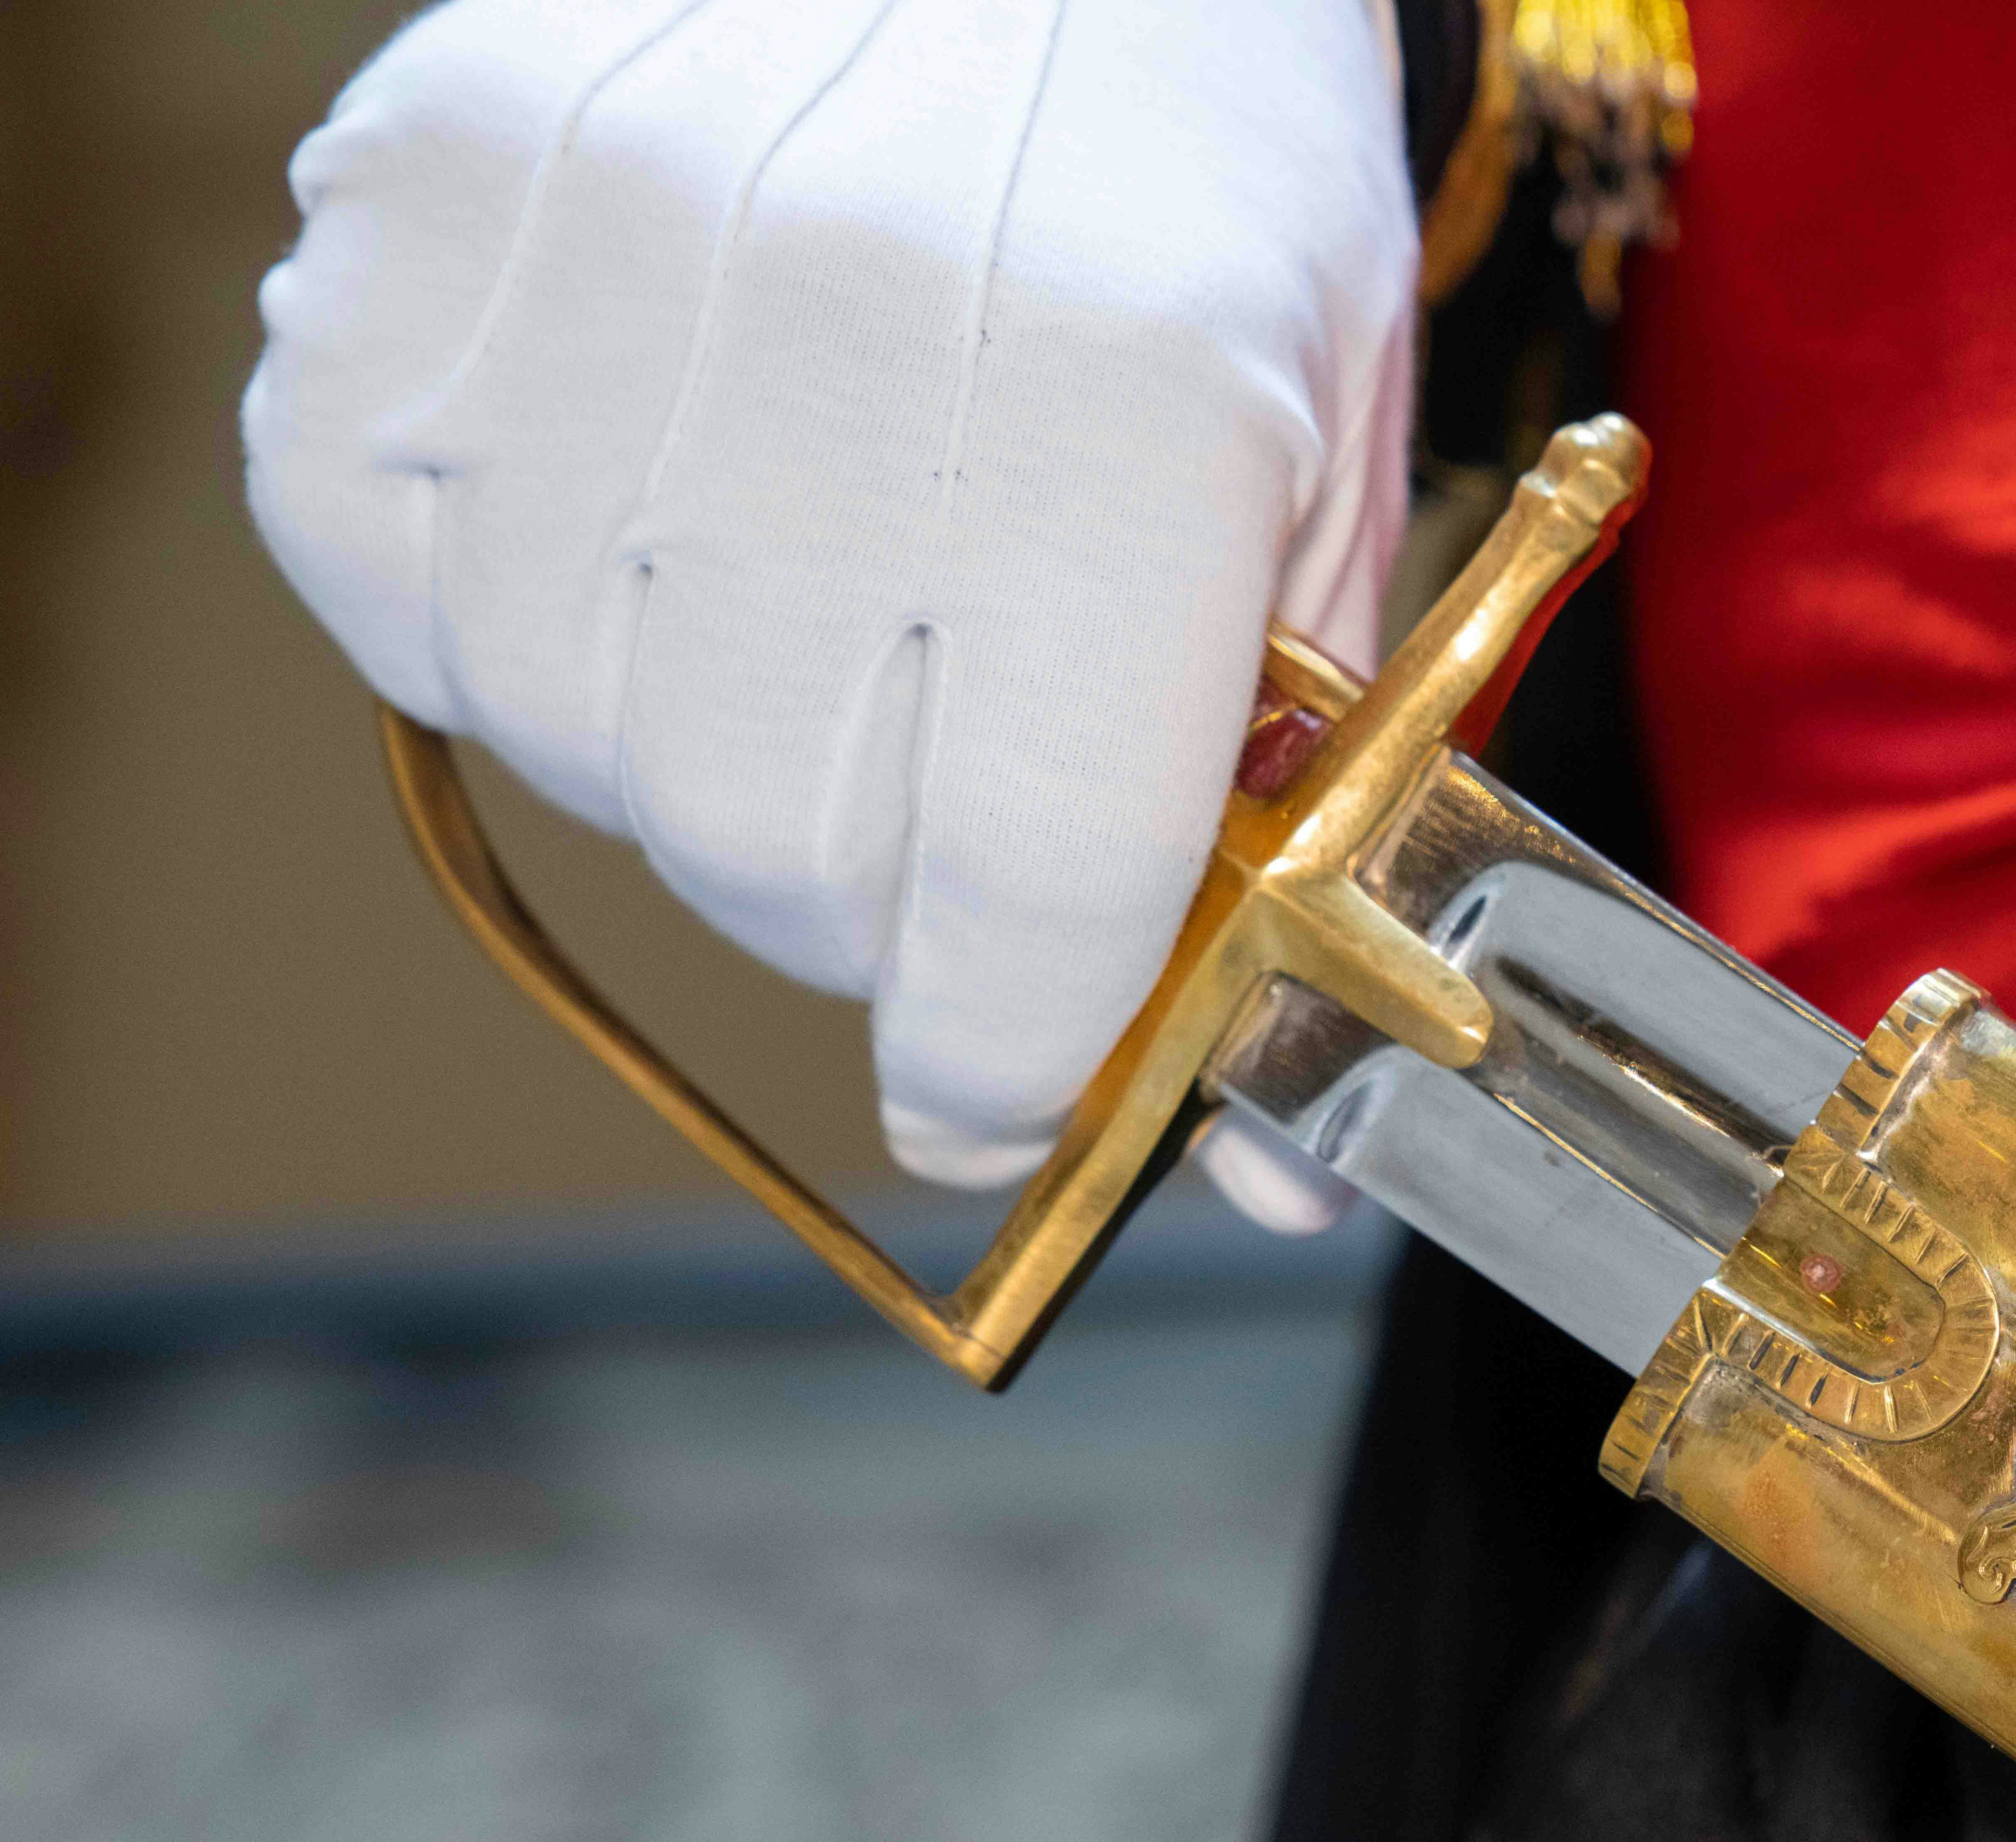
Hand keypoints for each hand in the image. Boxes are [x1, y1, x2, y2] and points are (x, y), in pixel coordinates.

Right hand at [247, 0, 1415, 1227]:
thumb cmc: (1202, 195)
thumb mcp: (1320, 494)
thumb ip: (1278, 825)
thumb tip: (1257, 1163)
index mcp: (1128, 420)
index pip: (1029, 887)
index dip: (1011, 1057)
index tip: (993, 1103)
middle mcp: (847, 343)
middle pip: (785, 852)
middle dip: (872, 908)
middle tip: (929, 812)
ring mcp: (600, 257)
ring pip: (580, 743)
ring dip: (692, 760)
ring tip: (800, 623)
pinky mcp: (420, 200)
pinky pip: (386, 564)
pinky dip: (501, 612)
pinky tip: (640, 527)